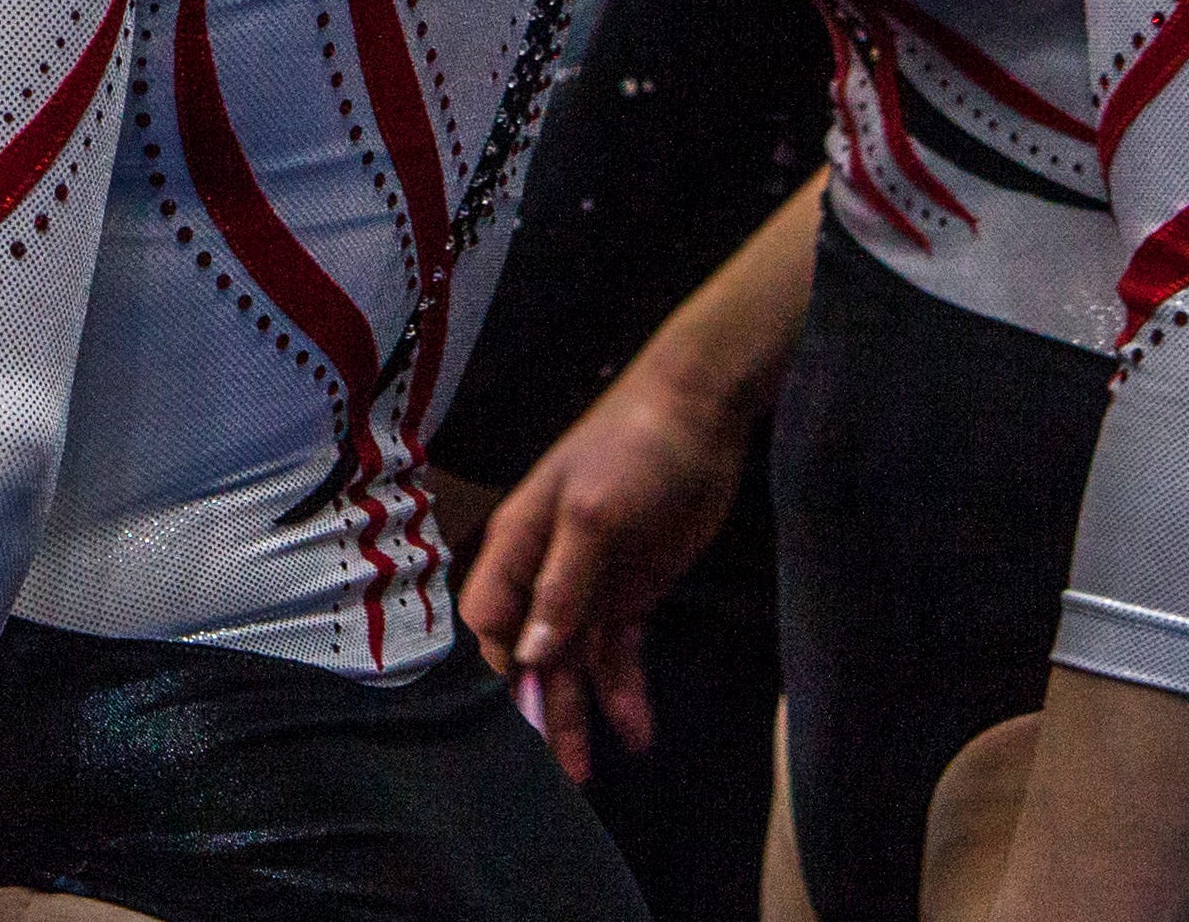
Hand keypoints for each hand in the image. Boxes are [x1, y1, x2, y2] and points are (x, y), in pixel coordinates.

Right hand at [458, 372, 741, 782]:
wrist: (700, 416)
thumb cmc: (630, 450)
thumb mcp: (592, 515)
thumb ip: (562, 586)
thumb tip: (530, 656)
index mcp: (518, 545)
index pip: (489, 621)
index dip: (499, 668)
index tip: (517, 717)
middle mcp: (545, 572)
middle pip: (531, 655)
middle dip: (539, 710)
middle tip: (556, 772)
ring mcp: (589, 585)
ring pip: (573, 664)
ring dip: (579, 714)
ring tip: (590, 773)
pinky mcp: (630, 593)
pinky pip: (619, 654)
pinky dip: (625, 693)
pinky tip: (638, 733)